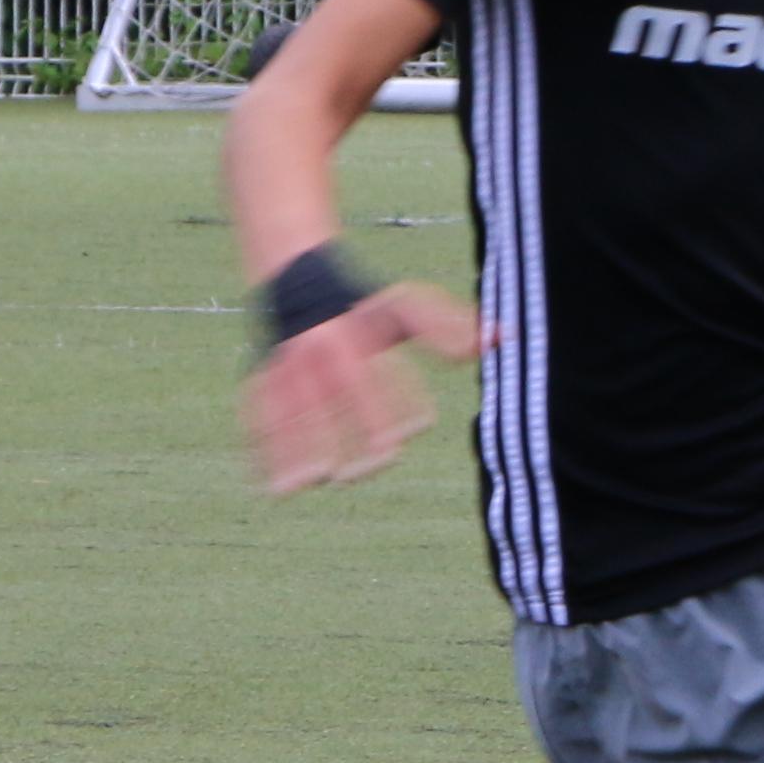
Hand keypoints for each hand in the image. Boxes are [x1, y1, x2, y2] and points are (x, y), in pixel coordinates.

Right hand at [242, 285, 485, 492]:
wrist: (294, 274)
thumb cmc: (362, 304)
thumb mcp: (404, 305)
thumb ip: (449, 326)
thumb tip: (503, 338)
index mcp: (355, 336)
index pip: (377, 374)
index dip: (397, 401)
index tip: (417, 428)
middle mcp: (318, 351)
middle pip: (335, 395)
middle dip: (353, 429)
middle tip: (375, 465)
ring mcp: (286, 366)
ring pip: (292, 411)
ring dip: (301, 446)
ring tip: (317, 480)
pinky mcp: (263, 379)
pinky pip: (260, 418)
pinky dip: (264, 452)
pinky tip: (276, 488)